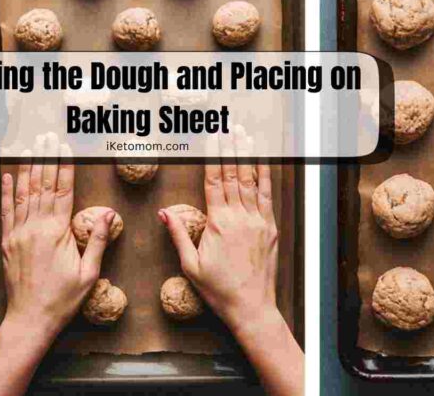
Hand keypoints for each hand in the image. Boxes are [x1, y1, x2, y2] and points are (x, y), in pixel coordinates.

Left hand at [0, 133, 112, 335]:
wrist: (30, 319)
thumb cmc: (62, 300)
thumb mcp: (89, 273)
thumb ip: (97, 240)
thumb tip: (107, 214)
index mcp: (57, 233)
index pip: (63, 191)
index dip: (65, 167)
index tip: (66, 148)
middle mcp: (35, 228)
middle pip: (43, 185)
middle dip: (47, 159)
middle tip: (49, 137)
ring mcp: (18, 233)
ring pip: (24, 193)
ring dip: (29, 168)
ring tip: (32, 147)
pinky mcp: (7, 242)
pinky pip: (7, 210)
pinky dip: (7, 191)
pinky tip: (9, 175)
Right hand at [158, 126, 278, 328]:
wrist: (251, 307)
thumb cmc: (218, 289)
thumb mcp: (190, 264)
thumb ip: (178, 235)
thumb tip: (163, 212)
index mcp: (218, 223)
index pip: (213, 181)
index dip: (212, 156)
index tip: (212, 137)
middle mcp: (239, 217)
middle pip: (232, 174)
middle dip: (230, 148)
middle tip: (228, 126)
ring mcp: (257, 220)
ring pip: (251, 180)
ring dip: (247, 155)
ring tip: (245, 135)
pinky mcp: (270, 227)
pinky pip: (267, 195)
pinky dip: (265, 175)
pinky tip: (263, 161)